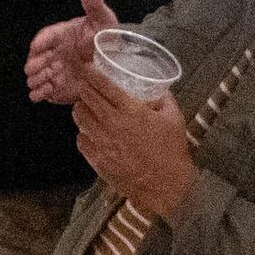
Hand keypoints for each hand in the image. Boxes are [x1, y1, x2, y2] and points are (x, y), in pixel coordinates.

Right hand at [24, 0, 120, 104]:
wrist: (118, 62)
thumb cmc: (107, 38)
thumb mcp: (103, 19)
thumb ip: (93, 4)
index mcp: (61, 35)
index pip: (46, 36)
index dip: (40, 42)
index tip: (36, 47)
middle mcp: (55, 53)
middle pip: (37, 58)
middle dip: (34, 63)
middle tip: (37, 68)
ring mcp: (55, 70)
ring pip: (37, 76)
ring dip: (36, 79)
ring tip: (41, 81)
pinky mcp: (58, 87)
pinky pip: (43, 92)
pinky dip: (39, 94)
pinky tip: (41, 94)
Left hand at [70, 65, 195, 212]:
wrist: (165, 186)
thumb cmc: (171, 151)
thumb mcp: (174, 119)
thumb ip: (164, 99)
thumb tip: (158, 86)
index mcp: (131, 111)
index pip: (103, 85)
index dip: (92, 74)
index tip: (87, 68)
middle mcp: (112, 124)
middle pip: (86, 98)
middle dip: (84, 88)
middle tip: (87, 86)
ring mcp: (101, 142)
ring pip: (79, 117)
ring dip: (82, 108)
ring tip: (88, 107)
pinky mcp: (95, 158)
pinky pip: (80, 138)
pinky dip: (84, 132)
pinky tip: (92, 131)